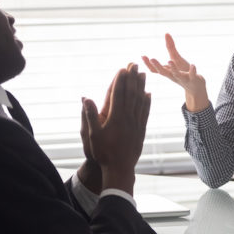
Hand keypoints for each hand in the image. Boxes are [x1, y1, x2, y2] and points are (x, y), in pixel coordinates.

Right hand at [79, 63, 150, 192]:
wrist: (119, 169)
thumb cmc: (103, 153)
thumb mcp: (92, 135)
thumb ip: (90, 115)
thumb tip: (85, 98)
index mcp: (115, 117)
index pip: (118, 94)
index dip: (121, 80)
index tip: (122, 68)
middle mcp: (128, 118)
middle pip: (131, 93)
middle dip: (132, 78)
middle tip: (135, 64)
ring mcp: (136, 123)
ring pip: (140, 101)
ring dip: (142, 86)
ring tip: (143, 74)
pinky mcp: (141, 130)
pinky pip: (145, 112)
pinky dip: (147, 101)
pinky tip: (148, 94)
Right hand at [142, 33, 210, 111]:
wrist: (195, 87)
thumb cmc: (183, 71)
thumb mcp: (176, 59)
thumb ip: (170, 47)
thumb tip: (166, 33)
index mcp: (167, 71)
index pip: (155, 70)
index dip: (148, 64)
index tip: (143, 56)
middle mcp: (173, 76)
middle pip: (163, 72)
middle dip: (157, 66)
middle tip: (151, 59)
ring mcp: (183, 78)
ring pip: (177, 74)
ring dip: (173, 68)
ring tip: (170, 61)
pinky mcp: (193, 79)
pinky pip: (192, 75)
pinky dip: (192, 71)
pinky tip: (193, 65)